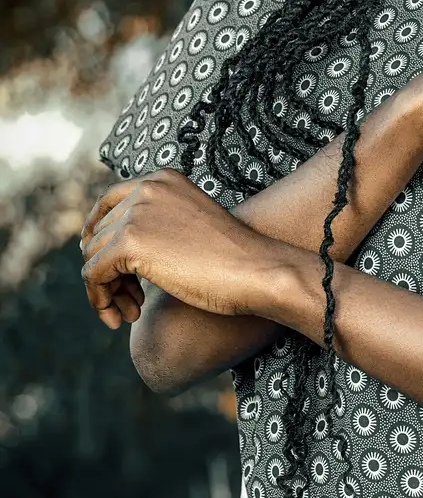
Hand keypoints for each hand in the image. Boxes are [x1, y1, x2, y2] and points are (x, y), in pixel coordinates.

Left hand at [80, 169, 289, 329]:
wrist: (256, 270)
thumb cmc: (234, 260)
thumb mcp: (190, 229)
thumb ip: (157, 227)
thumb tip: (114, 251)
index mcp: (163, 179)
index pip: (109, 201)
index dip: (98, 234)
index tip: (102, 264)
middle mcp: (146, 188)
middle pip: (99, 234)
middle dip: (109, 271)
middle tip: (131, 301)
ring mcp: (136, 213)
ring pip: (92, 256)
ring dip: (106, 289)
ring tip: (131, 311)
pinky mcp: (129, 242)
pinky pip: (93, 274)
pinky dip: (100, 300)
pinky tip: (122, 318)